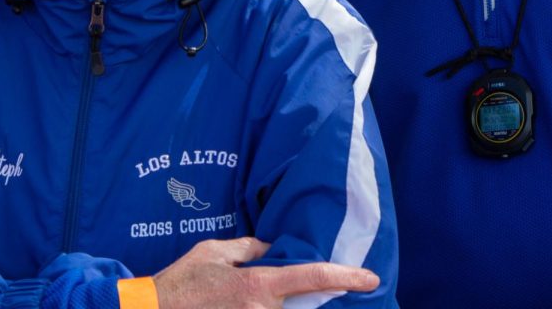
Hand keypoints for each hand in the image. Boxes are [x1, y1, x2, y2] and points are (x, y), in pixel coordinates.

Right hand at [152, 236, 378, 308]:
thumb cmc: (182, 281)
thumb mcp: (217, 251)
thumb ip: (252, 248)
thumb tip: (276, 250)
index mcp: (258, 286)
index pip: (313, 277)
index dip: (346, 277)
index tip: (369, 278)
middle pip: (307, 306)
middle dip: (319, 297)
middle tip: (335, 286)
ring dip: (293, 305)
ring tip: (255, 289)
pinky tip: (263, 302)